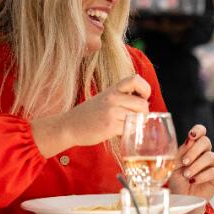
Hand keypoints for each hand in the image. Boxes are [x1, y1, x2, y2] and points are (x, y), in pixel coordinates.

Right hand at [32, 74, 150, 157]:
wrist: (69, 126)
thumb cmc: (89, 114)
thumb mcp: (105, 98)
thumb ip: (122, 98)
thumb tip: (144, 105)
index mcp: (113, 89)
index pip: (136, 80)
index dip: (145, 89)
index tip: (142, 98)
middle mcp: (113, 98)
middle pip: (142, 104)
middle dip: (144, 114)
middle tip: (137, 120)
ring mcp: (111, 111)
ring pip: (138, 118)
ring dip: (137, 125)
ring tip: (127, 127)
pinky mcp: (110, 126)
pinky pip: (130, 129)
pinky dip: (129, 133)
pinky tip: (120, 133)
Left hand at [168, 125, 213, 213]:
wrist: (181, 198)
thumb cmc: (177, 180)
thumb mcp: (174, 165)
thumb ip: (181, 152)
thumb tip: (189, 140)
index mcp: (193, 147)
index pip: (201, 132)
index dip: (198, 130)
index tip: (191, 135)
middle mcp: (204, 153)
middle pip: (206, 141)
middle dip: (194, 150)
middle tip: (184, 162)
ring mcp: (212, 164)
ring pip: (210, 156)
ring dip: (196, 165)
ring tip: (187, 175)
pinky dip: (202, 175)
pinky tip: (193, 180)